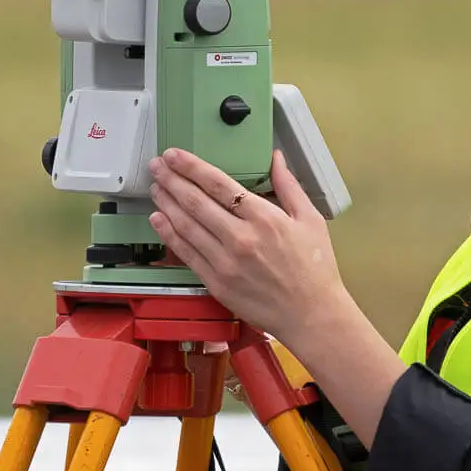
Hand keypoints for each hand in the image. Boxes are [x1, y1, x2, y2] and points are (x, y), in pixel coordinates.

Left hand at [148, 147, 345, 344]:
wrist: (312, 315)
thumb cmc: (315, 270)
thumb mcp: (310, 219)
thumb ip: (289, 185)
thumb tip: (276, 158)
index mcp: (264, 218)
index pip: (218, 184)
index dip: (191, 166)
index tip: (175, 155)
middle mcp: (241, 238)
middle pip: (195, 202)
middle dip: (172, 180)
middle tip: (157, 166)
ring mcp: (225, 262)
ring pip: (186, 226)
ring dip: (166, 203)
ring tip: (155, 187)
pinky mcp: (217, 283)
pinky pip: (187, 254)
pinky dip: (169, 234)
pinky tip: (159, 219)